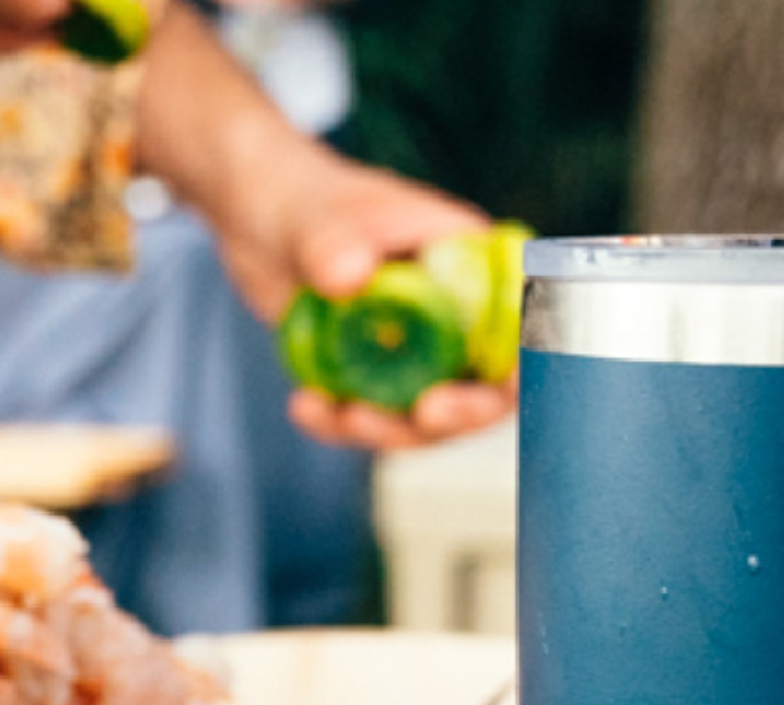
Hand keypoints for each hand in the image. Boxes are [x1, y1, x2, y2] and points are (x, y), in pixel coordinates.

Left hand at [213, 154, 512, 451]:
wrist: (256, 220)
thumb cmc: (300, 197)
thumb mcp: (315, 217)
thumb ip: (332, 242)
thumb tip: (350, 277)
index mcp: (470, 263)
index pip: (523, 321)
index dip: (527, 360)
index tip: (500, 387)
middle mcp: (455, 313)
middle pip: (485, 383)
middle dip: (464, 412)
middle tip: (426, 416)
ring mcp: (418, 349)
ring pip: (429, 413)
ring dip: (394, 429)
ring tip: (342, 415)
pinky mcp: (378, 375)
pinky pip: (377, 415)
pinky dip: (344, 424)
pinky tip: (306, 408)